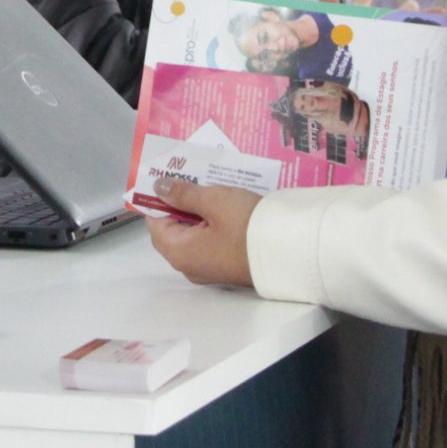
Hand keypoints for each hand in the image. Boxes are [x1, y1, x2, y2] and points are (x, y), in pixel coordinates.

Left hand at [146, 177, 261, 288]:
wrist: (291, 251)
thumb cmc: (248, 226)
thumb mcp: (214, 201)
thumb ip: (184, 194)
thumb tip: (159, 188)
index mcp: (179, 252)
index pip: (155, 223)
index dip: (159, 199)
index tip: (167, 178)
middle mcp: (190, 266)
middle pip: (174, 230)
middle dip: (180, 204)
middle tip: (190, 178)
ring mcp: (210, 269)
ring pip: (194, 235)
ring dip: (198, 212)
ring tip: (208, 187)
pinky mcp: (228, 266)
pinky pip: (210, 242)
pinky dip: (212, 223)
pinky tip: (224, 205)